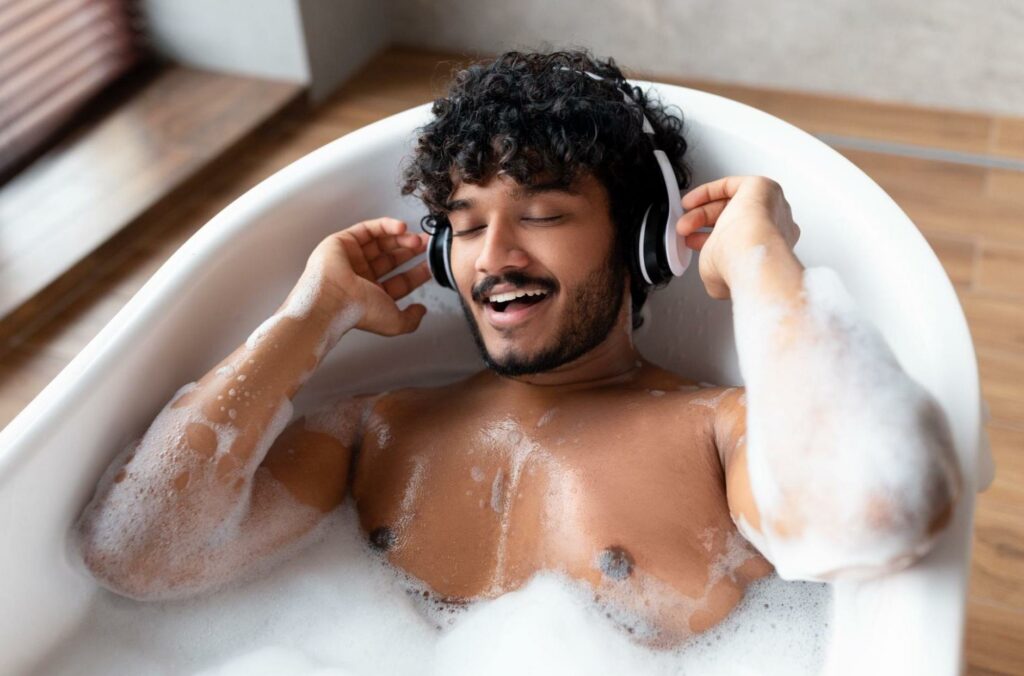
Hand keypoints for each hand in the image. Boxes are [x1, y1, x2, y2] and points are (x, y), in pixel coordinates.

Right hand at [302, 217, 430, 335]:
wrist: (334, 299)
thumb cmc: (358, 311)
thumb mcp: (394, 322)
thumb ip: (411, 320)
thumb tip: (420, 311)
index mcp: (371, 296)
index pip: (399, 281)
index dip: (417, 272)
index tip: (431, 264)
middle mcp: (361, 277)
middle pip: (391, 258)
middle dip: (411, 251)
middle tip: (426, 245)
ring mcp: (351, 258)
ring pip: (381, 242)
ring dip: (401, 238)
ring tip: (417, 239)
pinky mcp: (342, 241)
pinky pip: (368, 229)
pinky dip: (386, 225)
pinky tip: (402, 227)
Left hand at [676, 176, 800, 299]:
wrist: (748, 252)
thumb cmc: (736, 265)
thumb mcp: (717, 275)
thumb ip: (716, 271)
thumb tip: (712, 279)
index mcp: (769, 248)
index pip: (738, 238)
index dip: (710, 240)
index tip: (693, 241)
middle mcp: (773, 227)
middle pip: (733, 218)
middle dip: (703, 225)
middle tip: (685, 231)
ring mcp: (770, 206)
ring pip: (731, 203)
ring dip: (702, 211)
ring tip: (684, 222)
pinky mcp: (762, 187)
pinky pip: (730, 185)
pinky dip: (707, 193)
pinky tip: (690, 203)